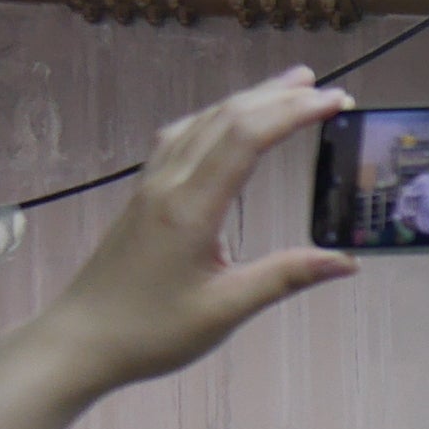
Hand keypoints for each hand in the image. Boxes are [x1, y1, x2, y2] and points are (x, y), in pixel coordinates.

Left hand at [0, 68, 360, 428]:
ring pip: (200, 123)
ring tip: (288, 87)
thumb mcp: (225, 310)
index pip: (245, 139)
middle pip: (224, 119)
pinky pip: (180, 138)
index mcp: (190, 207)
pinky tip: (225, 121)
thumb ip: (285, 277)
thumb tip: (348, 261)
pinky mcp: (144, 197)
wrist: (80, 341)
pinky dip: (215, 119)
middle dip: (277, 97)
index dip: (292, 113)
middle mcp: (168, 184)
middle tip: (326, 89)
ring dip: (246, 100)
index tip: (335, 103)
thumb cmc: (151, 331)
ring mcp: (151, 186)